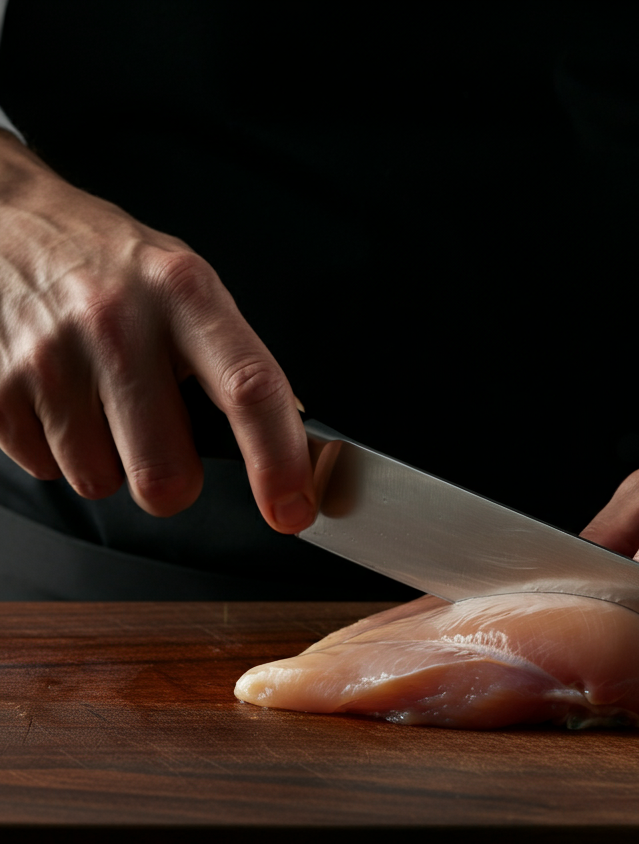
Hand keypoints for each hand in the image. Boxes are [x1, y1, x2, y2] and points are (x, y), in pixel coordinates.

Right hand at [0, 130, 314, 531]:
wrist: (6, 224)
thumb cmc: (112, 268)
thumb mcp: (188, 289)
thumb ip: (235, 363)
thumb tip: (291, 447)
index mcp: (184, 294)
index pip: (250, 389)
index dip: (279, 462)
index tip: (294, 509)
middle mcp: (117, 323)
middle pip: (166, 473)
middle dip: (174, 484)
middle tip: (166, 446)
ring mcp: (49, 357)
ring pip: (101, 482)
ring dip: (109, 461)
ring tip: (100, 400)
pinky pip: (46, 470)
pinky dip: (60, 449)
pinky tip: (61, 398)